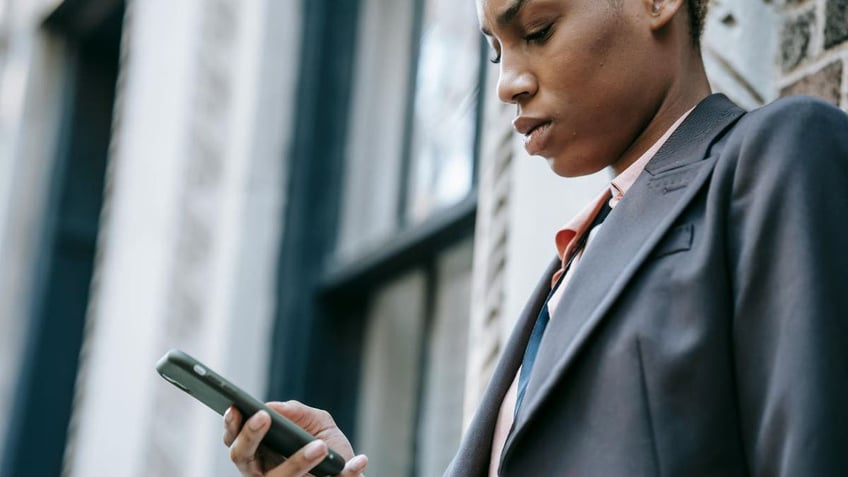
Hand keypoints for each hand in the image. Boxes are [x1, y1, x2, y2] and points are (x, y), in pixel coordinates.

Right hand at [224, 401, 367, 476]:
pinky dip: (347, 473)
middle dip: (250, 436)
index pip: (235, 439)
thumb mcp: (317, 423)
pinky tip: (360, 460)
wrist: (350, 475)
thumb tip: (274, 407)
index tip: (235, 408)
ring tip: (321, 446)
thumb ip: (297, 413)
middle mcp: (262, 472)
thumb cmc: (328, 446)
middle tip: (264, 417)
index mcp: (259, 452)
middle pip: (242, 456)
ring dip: (298, 461)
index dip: (231, 425)